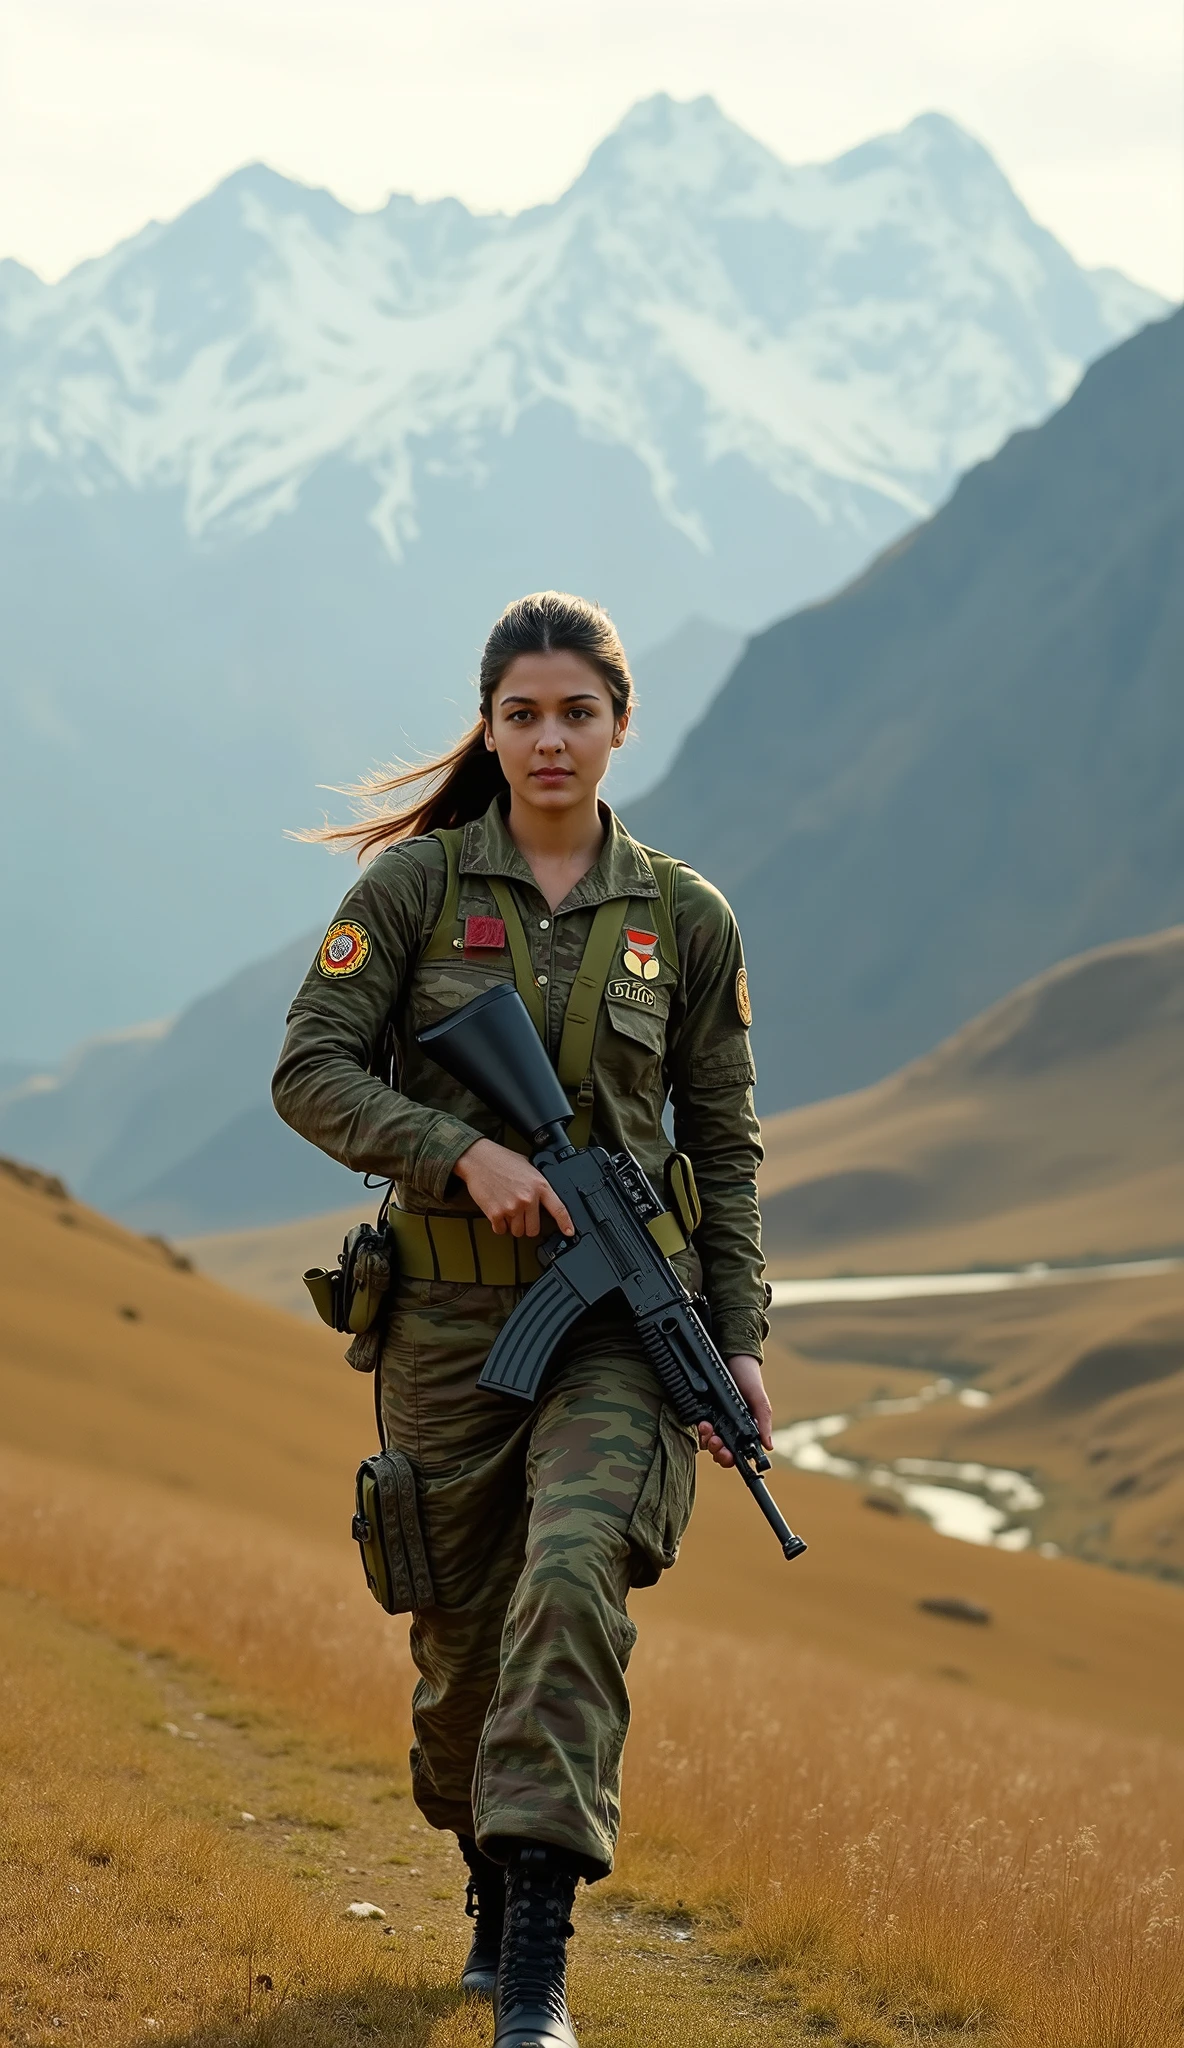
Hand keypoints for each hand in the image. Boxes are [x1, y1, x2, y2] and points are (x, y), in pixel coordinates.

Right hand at [454, 1137, 574, 1239]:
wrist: (478, 1159)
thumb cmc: (501, 1160)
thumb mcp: (528, 1167)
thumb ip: (537, 1184)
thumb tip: (543, 1198)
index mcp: (539, 1186)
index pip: (558, 1209)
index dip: (566, 1223)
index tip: (569, 1231)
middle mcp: (527, 1198)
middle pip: (534, 1229)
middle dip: (528, 1225)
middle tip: (521, 1215)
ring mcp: (512, 1207)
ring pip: (517, 1231)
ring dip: (513, 1225)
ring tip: (507, 1209)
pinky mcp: (495, 1213)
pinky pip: (501, 1230)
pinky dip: (499, 1225)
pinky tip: (497, 1211)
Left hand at [698, 1355, 772, 1467]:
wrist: (731, 1355)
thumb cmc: (748, 1377)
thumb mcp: (758, 1398)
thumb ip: (763, 1420)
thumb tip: (769, 1446)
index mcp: (744, 1428)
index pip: (736, 1452)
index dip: (730, 1458)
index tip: (728, 1455)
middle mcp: (728, 1427)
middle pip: (720, 1450)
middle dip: (717, 1451)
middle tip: (717, 1442)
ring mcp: (715, 1419)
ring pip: (708, 1441)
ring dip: (707, 1439)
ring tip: (708, 1428)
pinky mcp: (703, 1410)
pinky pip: (699, 1427)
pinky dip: (700, 1429)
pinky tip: (702, 1422)